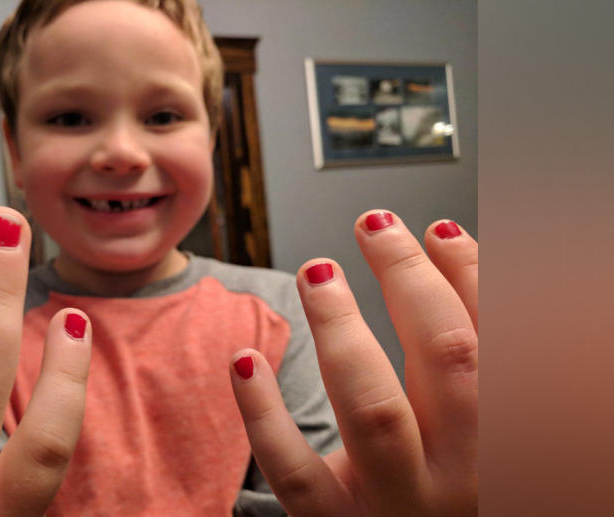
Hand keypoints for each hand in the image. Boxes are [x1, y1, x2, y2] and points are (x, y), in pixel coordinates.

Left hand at [230, 210, 476, 515]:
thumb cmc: (440, 484)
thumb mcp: (472, 427)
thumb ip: (465, 354)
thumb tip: (449, 249)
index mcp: (501, 439)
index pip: (495, 339)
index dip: (470, 274)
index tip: (436, 229)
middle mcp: (460, 473)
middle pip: (448, 361)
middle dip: (410, 280)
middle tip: (373, 226)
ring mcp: (396, 501)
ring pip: (374, 411)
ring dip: (342, 330)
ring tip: (318, 272)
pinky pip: (295, 473)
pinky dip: (263, 413)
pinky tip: (245, 361)